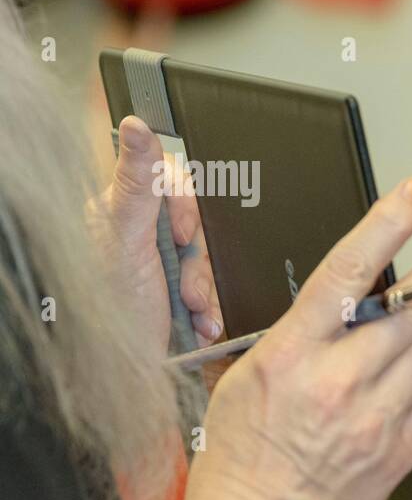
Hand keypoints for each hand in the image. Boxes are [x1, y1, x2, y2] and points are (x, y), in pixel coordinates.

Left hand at [85, 116, 223, 360]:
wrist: (124, 374)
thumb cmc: (111, 309)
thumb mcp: (127, 239)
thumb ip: (138, 183)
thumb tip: (136, 126)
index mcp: (120, 212)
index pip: (171, 183)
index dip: (186, 209)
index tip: (180, 236)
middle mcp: (139, 238)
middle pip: (196, 224)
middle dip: (198, 260)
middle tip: (184, 281)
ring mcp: (159, 270)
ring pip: (206, 261)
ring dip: (204, 290)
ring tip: (191, 310)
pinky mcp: (176, 299)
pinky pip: (211, 290)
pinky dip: (210, 309)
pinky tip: (199, 322)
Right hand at [181, 176, 411, 499]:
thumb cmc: (239, 460)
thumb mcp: (242, 376)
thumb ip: (297, 332)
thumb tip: (343, 292)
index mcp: (292, 355)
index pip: (348, 274)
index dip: (389, 226)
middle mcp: (341, 382)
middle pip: (410, 307)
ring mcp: (378, 418)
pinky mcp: (403, 449)